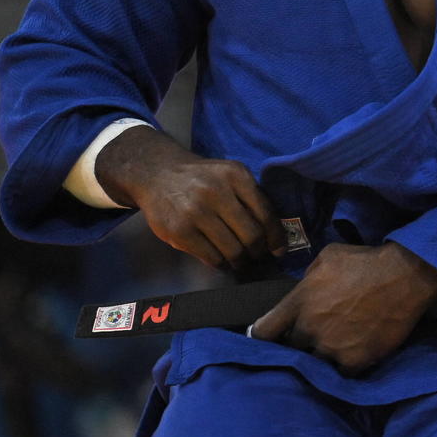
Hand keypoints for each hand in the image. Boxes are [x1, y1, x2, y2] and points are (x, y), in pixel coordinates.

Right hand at [96, 126, 282, 272]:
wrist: (157, 174)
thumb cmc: (201, 178)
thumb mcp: (229, 176)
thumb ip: (250, 197)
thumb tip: (273, 233)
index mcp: (236, 176)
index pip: (266, 213)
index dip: (276, 237)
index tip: (279, 249)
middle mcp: (217, 192)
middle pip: (251, 235)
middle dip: (259, 251)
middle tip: (258, 256)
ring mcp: (196, 212)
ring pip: (232, 250)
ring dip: (240, 261)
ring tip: (240, 261)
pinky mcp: (179, 231)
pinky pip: (211, 256)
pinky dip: (220, 263)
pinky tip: (221, 260)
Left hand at [249, 242, 436, 374]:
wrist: (406, 275)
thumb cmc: (366, 261)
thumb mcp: (328, 257)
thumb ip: (308, 278)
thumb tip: (303, 290)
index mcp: (298, 303)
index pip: (262, 332)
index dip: (263, 337)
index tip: (271, 337)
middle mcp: (309, 328)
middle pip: (291, 349)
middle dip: (300, 342)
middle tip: (315, 335)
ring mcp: (331, 347)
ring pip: (315, 363)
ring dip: (322, 356)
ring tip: (336, 346)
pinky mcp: (355, 360)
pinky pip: (340, 373)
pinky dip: (345, 366)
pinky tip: (352, 356)